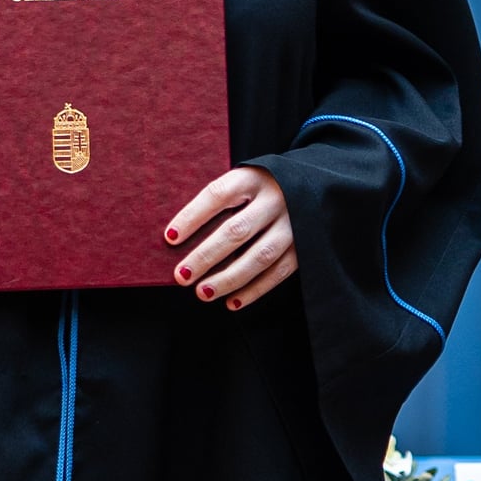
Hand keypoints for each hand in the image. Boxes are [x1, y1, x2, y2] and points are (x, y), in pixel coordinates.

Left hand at [165, 166, 294, 312]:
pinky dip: (254, 290)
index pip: (217, 195)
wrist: (311, 185)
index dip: (192, 216)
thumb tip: (177, 237)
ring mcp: (293, 223)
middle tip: (182, 276)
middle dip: (206, 256)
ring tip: (203, 293)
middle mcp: (275, 199)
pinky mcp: (305, 245)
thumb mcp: (243, 181)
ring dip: (228, 278)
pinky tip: (232, 302)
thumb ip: (218, 202)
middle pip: (236, 231)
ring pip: (259, 256)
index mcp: (252, 178)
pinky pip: (278, 272)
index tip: (169, 238)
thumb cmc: (261, 189)